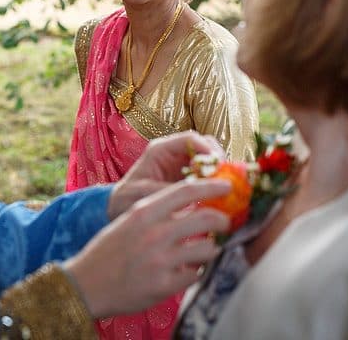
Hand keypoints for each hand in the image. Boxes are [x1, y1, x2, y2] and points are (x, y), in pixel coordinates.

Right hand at [65, 178, 231, 317]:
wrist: (86, 284)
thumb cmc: (109, 250)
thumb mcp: (130, 221)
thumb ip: (158, 212)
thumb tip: (192, 206)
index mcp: (144, 212)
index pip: (186, 190)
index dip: (211, 186)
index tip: (227, 187)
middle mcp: (154, 233)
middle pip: (205, 218)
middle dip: (223, 220)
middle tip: (226, 222)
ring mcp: (161, 260)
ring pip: (207, 248)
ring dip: (210, 249)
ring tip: (203, 250)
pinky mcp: (165, 285)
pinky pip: (195, 274)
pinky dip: (195, 272)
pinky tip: (185, 271)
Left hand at [108, 131, 224, 218]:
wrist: (121, 208)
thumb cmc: (127, 197)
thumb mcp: (141, 194)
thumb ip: (164, 191)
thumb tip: (189, 196)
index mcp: (161, 149)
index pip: (190, 138)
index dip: (207, 148)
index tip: (218, 164)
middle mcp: (176, 153)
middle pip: (206, 146)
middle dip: (218, 160)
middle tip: (226, 178)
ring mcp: (185, 165)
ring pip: (211, 160)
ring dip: (220, 172)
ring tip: (224, 189)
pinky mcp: (191, 179)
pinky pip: (210, 176)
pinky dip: (217, 183)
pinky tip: (218, 196)